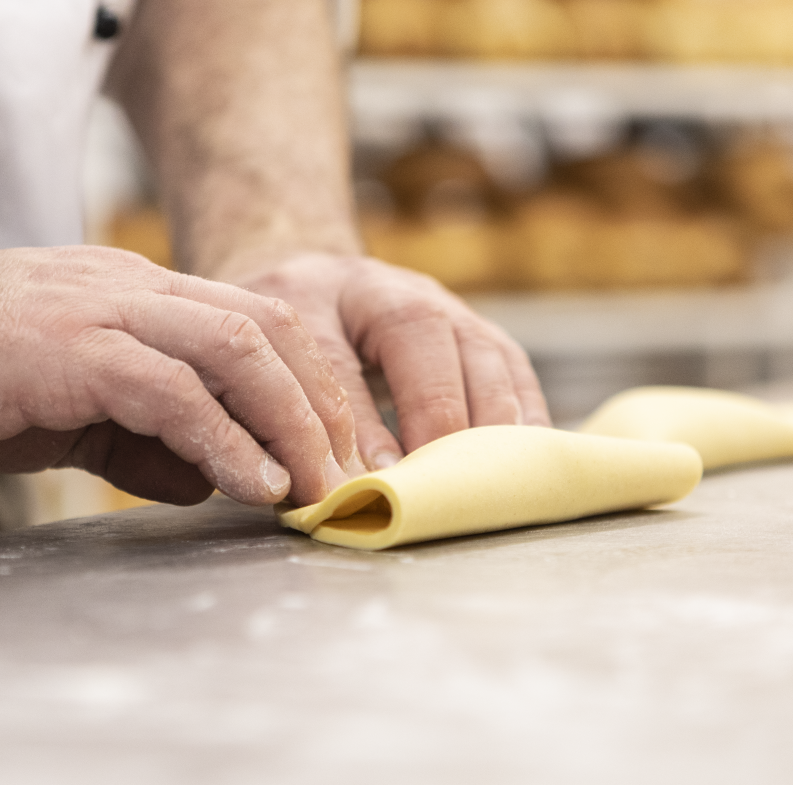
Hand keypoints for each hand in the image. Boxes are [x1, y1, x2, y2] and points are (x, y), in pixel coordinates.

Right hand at [0, 246, 360, 506]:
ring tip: (315, 484)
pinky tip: (253, 484)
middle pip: (266, 329)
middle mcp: (135, 288)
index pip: (260, 324)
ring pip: (237, 349)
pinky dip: (226, 442)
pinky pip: (172, 392)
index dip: (313, 386)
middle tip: (348, 472)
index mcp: (145, 293)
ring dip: (291, 422)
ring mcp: (103, 310)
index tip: (341, 446)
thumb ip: (152, 440)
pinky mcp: (70, 351)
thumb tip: (218, 480)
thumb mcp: (83, 412)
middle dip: (321, 404)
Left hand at [232, 253, 550, 469]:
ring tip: (492, 473)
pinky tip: (527, 453)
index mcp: (317, 294)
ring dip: (490, 415)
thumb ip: (293, 420)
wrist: (320, 291)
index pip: (336, 354)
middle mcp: (388, 288)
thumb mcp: (265, 372)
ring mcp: (442, 304)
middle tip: (439, 475)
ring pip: (477, 346)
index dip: (360, 419)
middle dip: (435, 410)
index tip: (378, 475)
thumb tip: (341, 488)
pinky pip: (512, 364)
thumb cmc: (285, 346)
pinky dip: (524, 409)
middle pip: (420, 331)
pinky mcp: (479, 330)